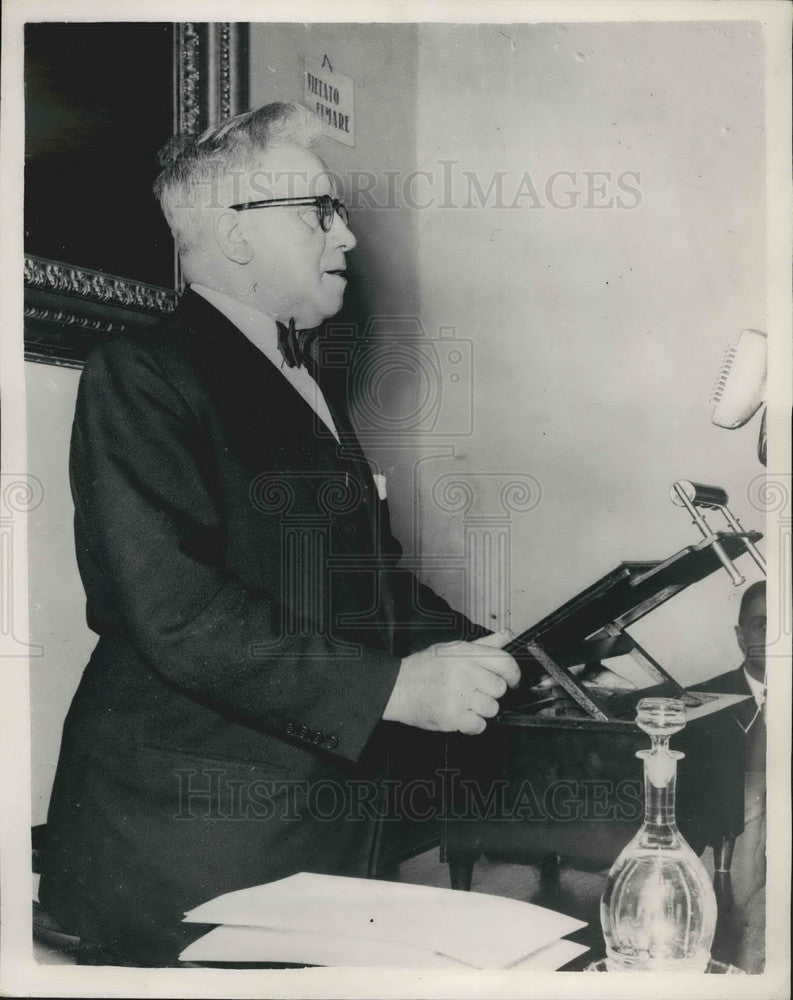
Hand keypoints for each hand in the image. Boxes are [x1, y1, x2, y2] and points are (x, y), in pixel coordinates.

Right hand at [382, 631, 519, 734]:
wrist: (396, 687)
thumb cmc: (425, 668)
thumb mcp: (453, 648)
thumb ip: (484, 644)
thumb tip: (507, 634)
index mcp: (466, 654)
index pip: (505, 662)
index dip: (513, 674)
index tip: (511, 680)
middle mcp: (464, 672)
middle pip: (500, 689)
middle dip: (490, 692)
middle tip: (475, 691)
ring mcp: (458, 695)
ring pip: (491, 708)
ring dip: (481, 709)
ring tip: (464, 702)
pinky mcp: (452, 716)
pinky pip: (479, 725)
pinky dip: (472, 724)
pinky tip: (461, 715)